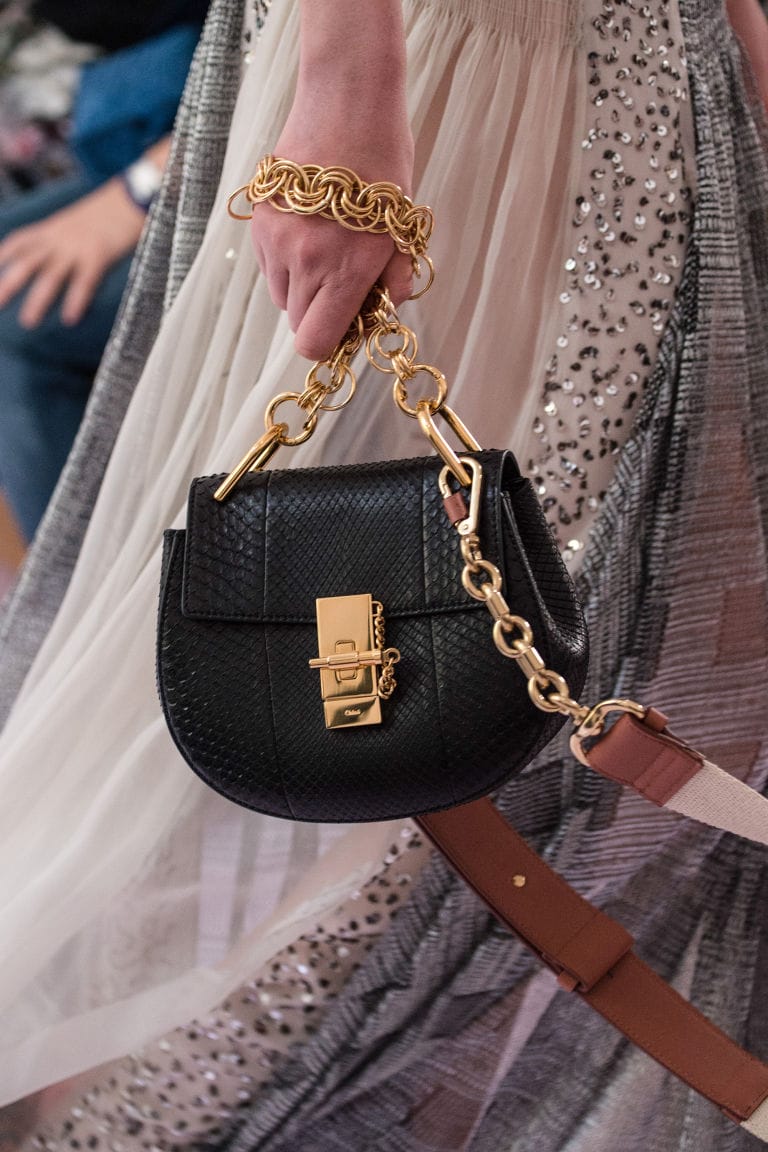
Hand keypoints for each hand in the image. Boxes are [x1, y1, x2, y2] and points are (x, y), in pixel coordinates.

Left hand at [0, 178, 145, 328]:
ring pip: (51, 275)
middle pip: (26, 262)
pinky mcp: (99, 255)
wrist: (132, 196)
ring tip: (28, 322)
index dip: (1, 258)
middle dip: (8, 283)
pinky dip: (76, 300)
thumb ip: (62, 240)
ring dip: (37, 300)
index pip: (18, 243)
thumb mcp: (76, 223)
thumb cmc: (109, 214)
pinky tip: (70, 318)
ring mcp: (78, 247)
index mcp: (52, 229)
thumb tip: (54, 260)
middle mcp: (59, 238)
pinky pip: (84, 281)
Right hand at [250, 0, 413, 361]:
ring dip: (302, 287)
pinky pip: (269, 265)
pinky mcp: (258, 221)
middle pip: (297, 322)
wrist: (346, 102)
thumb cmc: (383, 164)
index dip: (330, 342)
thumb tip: (384, 309)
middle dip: (320, 313)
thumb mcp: (402, 227)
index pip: (314, 343)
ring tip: (327, 251)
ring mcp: (275, 242)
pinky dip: (287, 261)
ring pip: (281, 294)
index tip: (347, 326)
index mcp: (343, 272)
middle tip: (344, 285)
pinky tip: (310, 229)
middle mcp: (303, 263)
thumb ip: (393, 279)